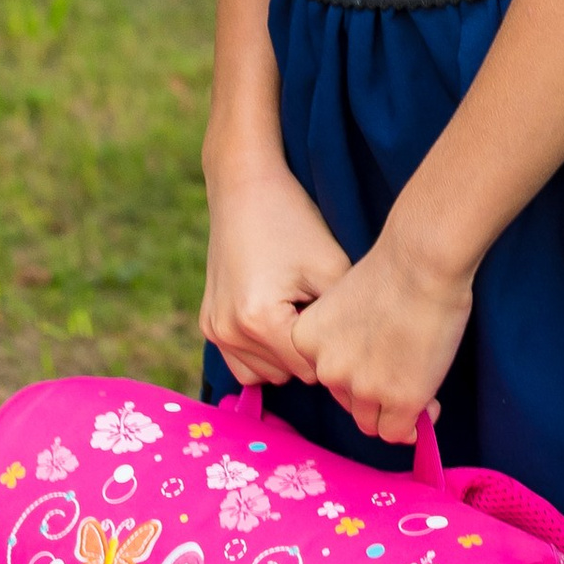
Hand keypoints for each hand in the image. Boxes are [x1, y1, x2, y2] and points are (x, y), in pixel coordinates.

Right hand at [200, 160, 349, 388]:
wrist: (244, 188)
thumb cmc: (293, 222)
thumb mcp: (331, 268)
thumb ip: (343, 322)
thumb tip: (355, 360)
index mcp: (260, 320)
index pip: (311, 368)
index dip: (332, 346)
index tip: (339, 319)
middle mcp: (229, 332)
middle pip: (288, 375)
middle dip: (307, 351)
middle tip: (316, 308)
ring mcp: (214, 330)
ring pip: (264, 374)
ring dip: (284, 356)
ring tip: (297, 312)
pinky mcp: (208, 323)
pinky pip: (241, 362)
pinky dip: (262, 352)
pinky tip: (278, 319)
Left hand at [290, 222, 471, 445]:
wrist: (422, 262)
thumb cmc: (391, 270)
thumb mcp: (343, 304)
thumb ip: (344, 339)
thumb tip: (370, 380)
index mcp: (305, 342)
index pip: (326, 376)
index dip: (355, 371)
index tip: (377, 356)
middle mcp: (327, 370)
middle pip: (348, 401)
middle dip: (374, 392)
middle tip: (403, 368)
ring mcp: (362, 388)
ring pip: (373, 422)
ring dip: (393, 409)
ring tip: (419, 382)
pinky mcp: (399, 400)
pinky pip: (398, 432)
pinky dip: (413, 422)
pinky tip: (427, 402)